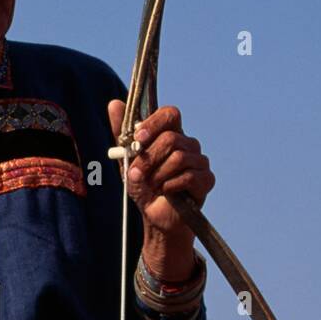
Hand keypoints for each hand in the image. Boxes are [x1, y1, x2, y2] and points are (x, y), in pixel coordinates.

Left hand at [107, 100, 214, 233]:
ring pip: (178, 158)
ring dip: (157, 175)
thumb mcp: (128, 159)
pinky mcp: (206, 180)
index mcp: (171, 134)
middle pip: (171, 138)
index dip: (154, 123)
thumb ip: (122, 133)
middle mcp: (189, 144)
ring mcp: (200, 161)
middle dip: (148, 158)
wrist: (155, 216)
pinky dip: (170, 186)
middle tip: (137, 173)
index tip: (138, 138)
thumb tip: (114, 103)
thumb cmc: (144, 185)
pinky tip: (165, 192)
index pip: (170, 114)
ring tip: (151, 185)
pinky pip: (188, 176)